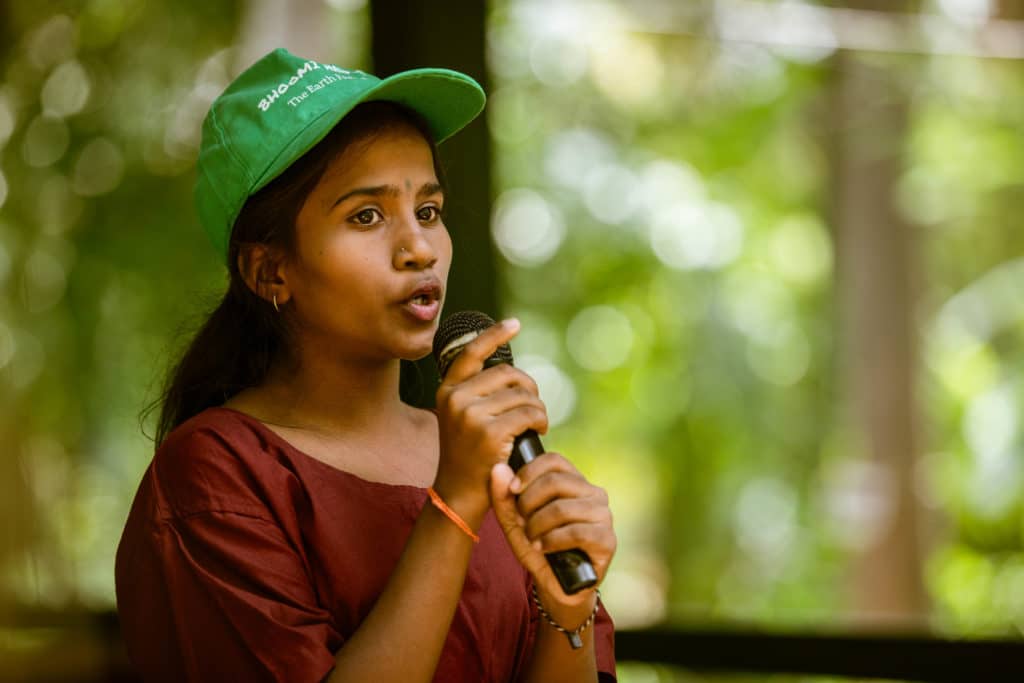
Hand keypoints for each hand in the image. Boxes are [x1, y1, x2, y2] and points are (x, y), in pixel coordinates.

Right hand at [433, 319, 549, 527]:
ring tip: (537, 423)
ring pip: (522, 394)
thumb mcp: (461, 419)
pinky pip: (529, 413)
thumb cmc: (468, 457)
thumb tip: (511, 373)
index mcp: (447, 391)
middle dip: (529, 387)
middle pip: (508, 374)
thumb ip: (478, 394)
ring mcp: (471, 415)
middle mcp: (456, 398)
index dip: (495, 335)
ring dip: (538, 407)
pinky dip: (541, 420)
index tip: (514, 324)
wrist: (458, 494)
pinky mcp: (490, 433)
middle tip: (534, 406)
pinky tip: (540, 431)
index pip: (472, 353)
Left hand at [489, 454, 615, 610]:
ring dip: (538, 526)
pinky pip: (575, 532)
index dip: (529, 472)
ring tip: (532, 539)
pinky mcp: (607, 539)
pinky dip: (551, 541)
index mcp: (575, 482)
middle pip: (555, 482)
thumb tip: (498, 469)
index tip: (513, 490)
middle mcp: (594, 494)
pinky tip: (543, 548)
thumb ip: (503, 497)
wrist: (556, 584)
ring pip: (562, 508)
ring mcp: (604, 515)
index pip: (554, 461)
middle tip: (522, 522)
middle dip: (529, 503)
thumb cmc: (539, 547)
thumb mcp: (515, 522)